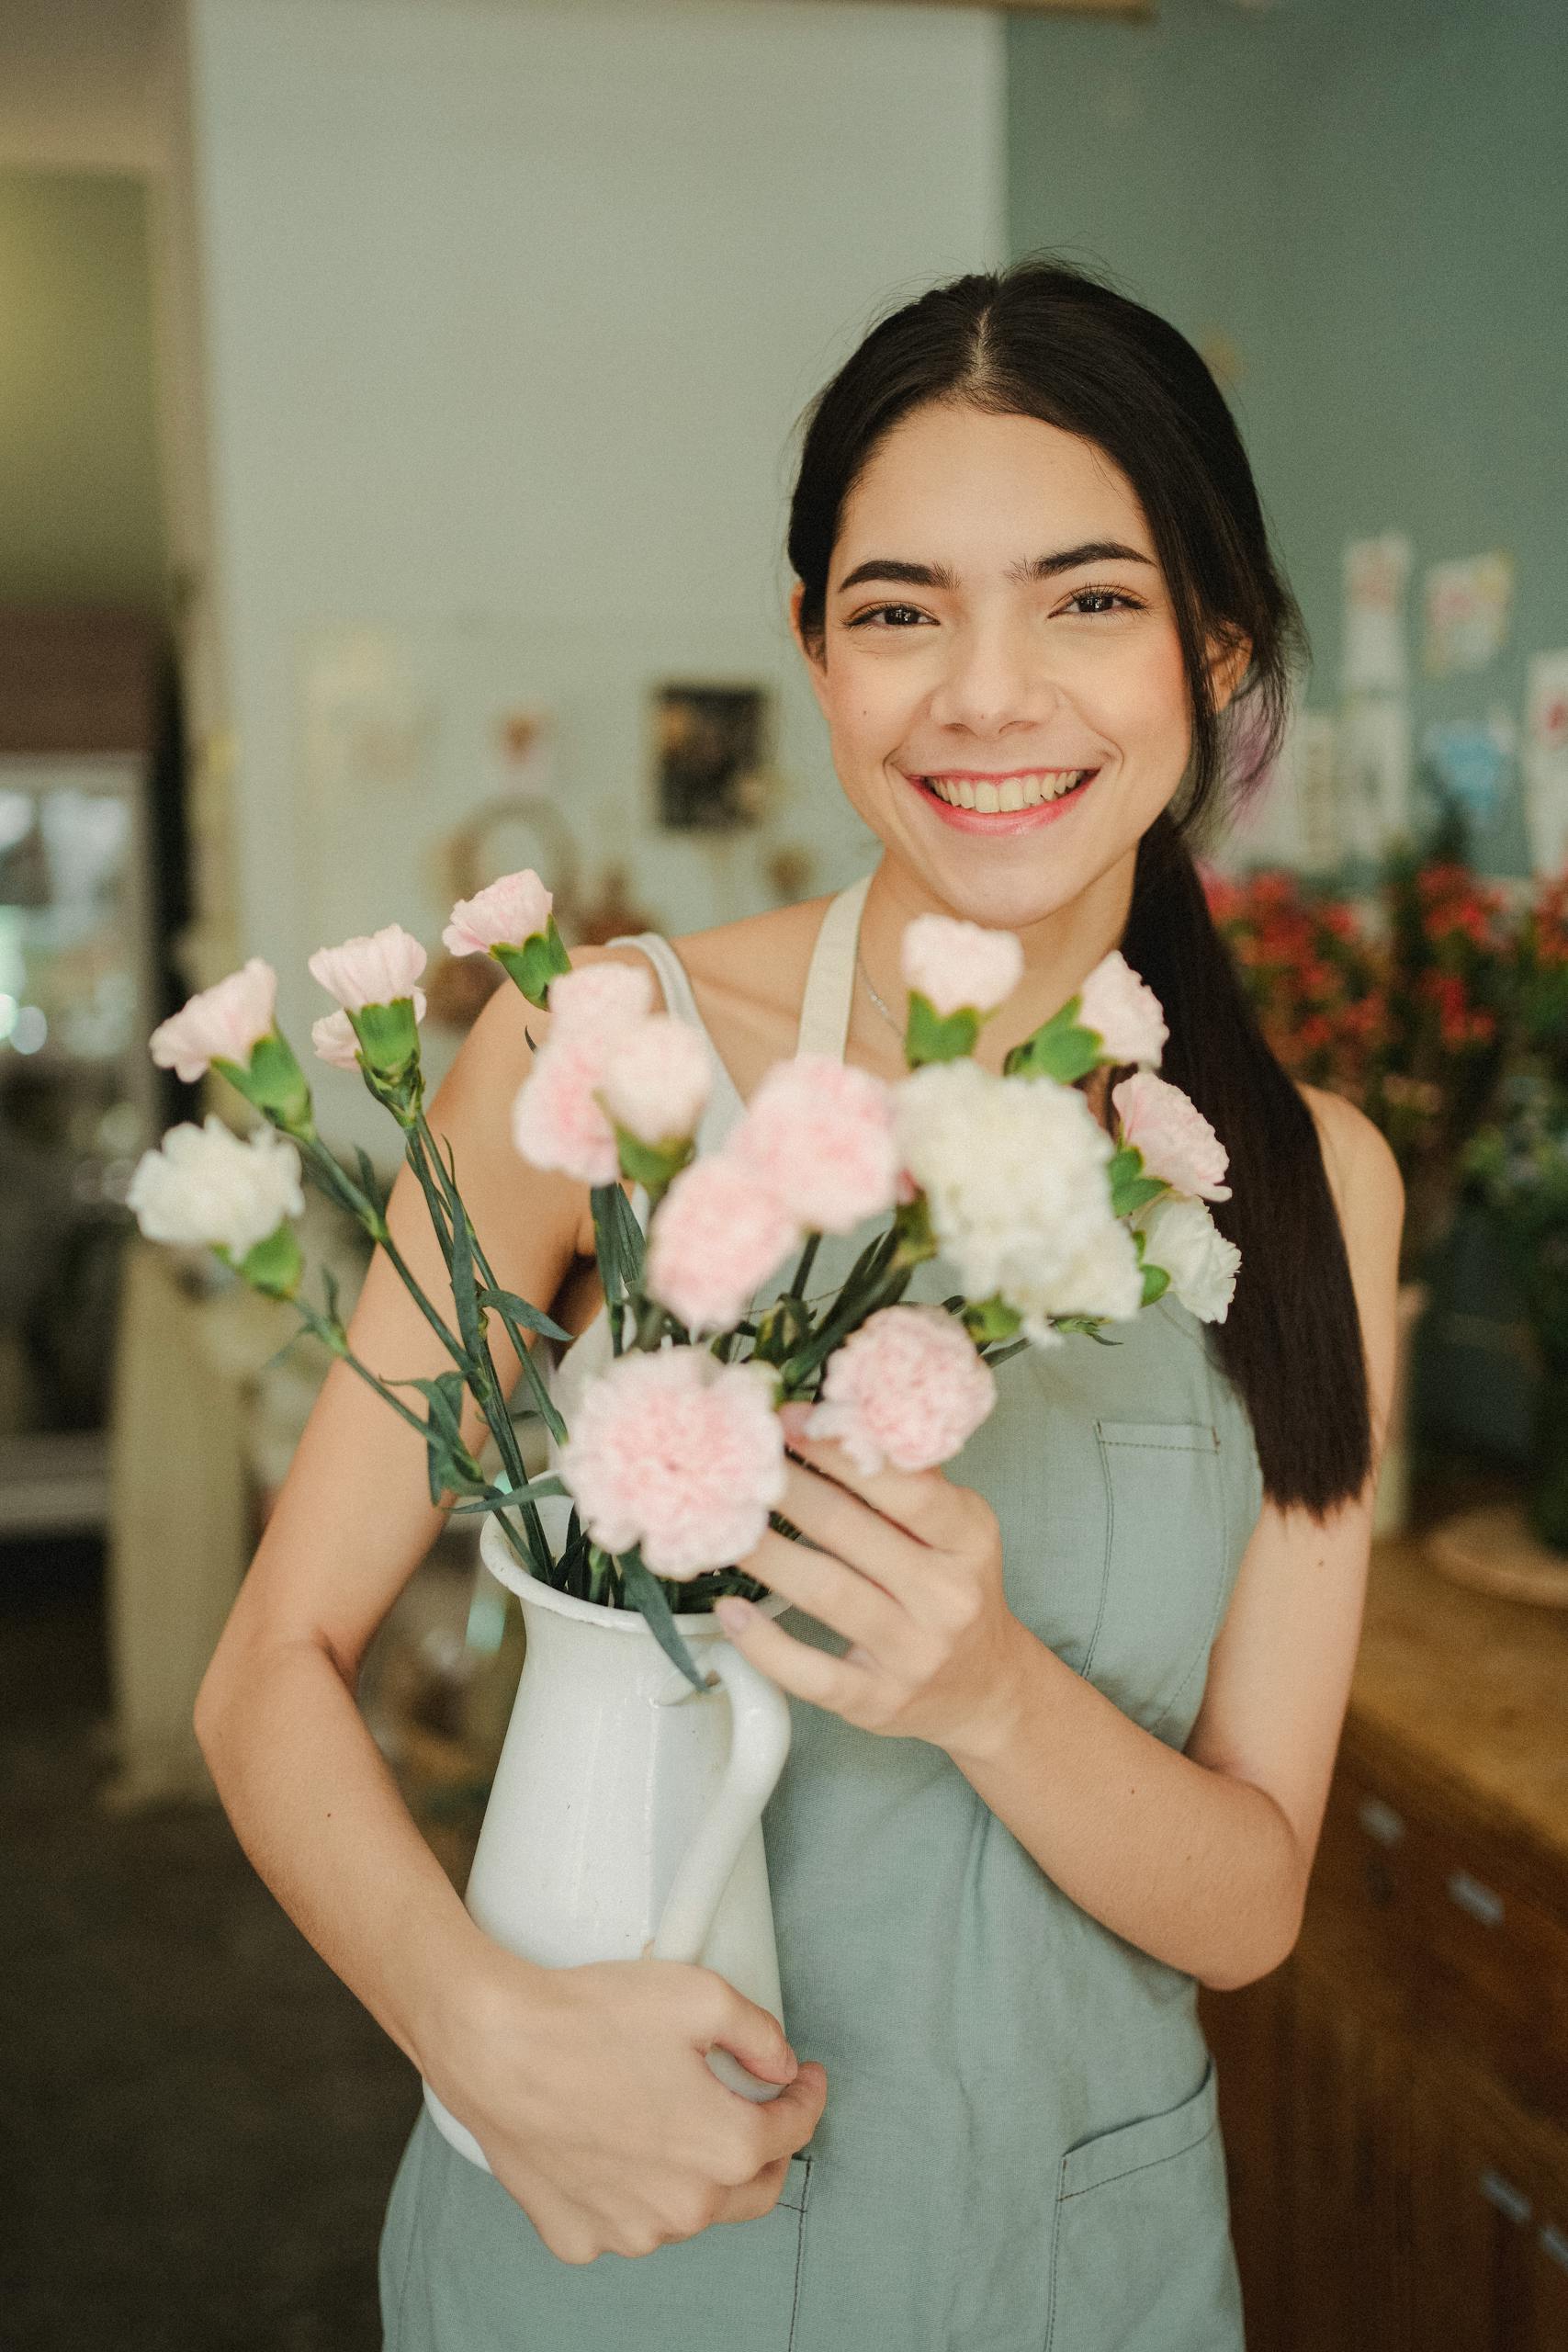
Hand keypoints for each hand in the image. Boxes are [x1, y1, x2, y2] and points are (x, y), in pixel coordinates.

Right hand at [421, 1944, 827, 2262]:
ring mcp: (627, 2230)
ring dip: (695, 2172)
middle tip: (759, 2106)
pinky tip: (618, 2145)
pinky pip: (623, 2220)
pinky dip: (632, 2191)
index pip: (794, 2132)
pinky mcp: (577, 2235)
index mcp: (724, 2148)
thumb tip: (780, 2063)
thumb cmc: (589, 2018)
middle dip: (766, 2147)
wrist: (495, 2045)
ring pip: (687, 2208)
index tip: (803, 2077)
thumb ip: (759, 2032)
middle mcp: (683, 2207)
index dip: (806, 2097)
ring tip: (673, 2117)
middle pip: (753, 2188)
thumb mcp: (700, 1994)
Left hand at [719, 1403, 1022, 1754]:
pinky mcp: (876, 1701)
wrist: (985, 1689)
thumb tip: (838, 1413)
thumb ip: (909, 1478)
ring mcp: (912, 1653)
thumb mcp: (957, 1529)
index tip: (787, 1419)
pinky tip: (729, 1609)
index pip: (904, 1486)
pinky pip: (811, 1672)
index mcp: (968, 1539)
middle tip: (738, 1461)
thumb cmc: (955, 1590)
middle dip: (786, 1489)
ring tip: (722, 1523)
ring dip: (764, 1553)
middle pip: (850, 1531)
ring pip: (825, 1593)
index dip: (838, 1450)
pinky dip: (764, 1642)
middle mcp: (946, 1596)